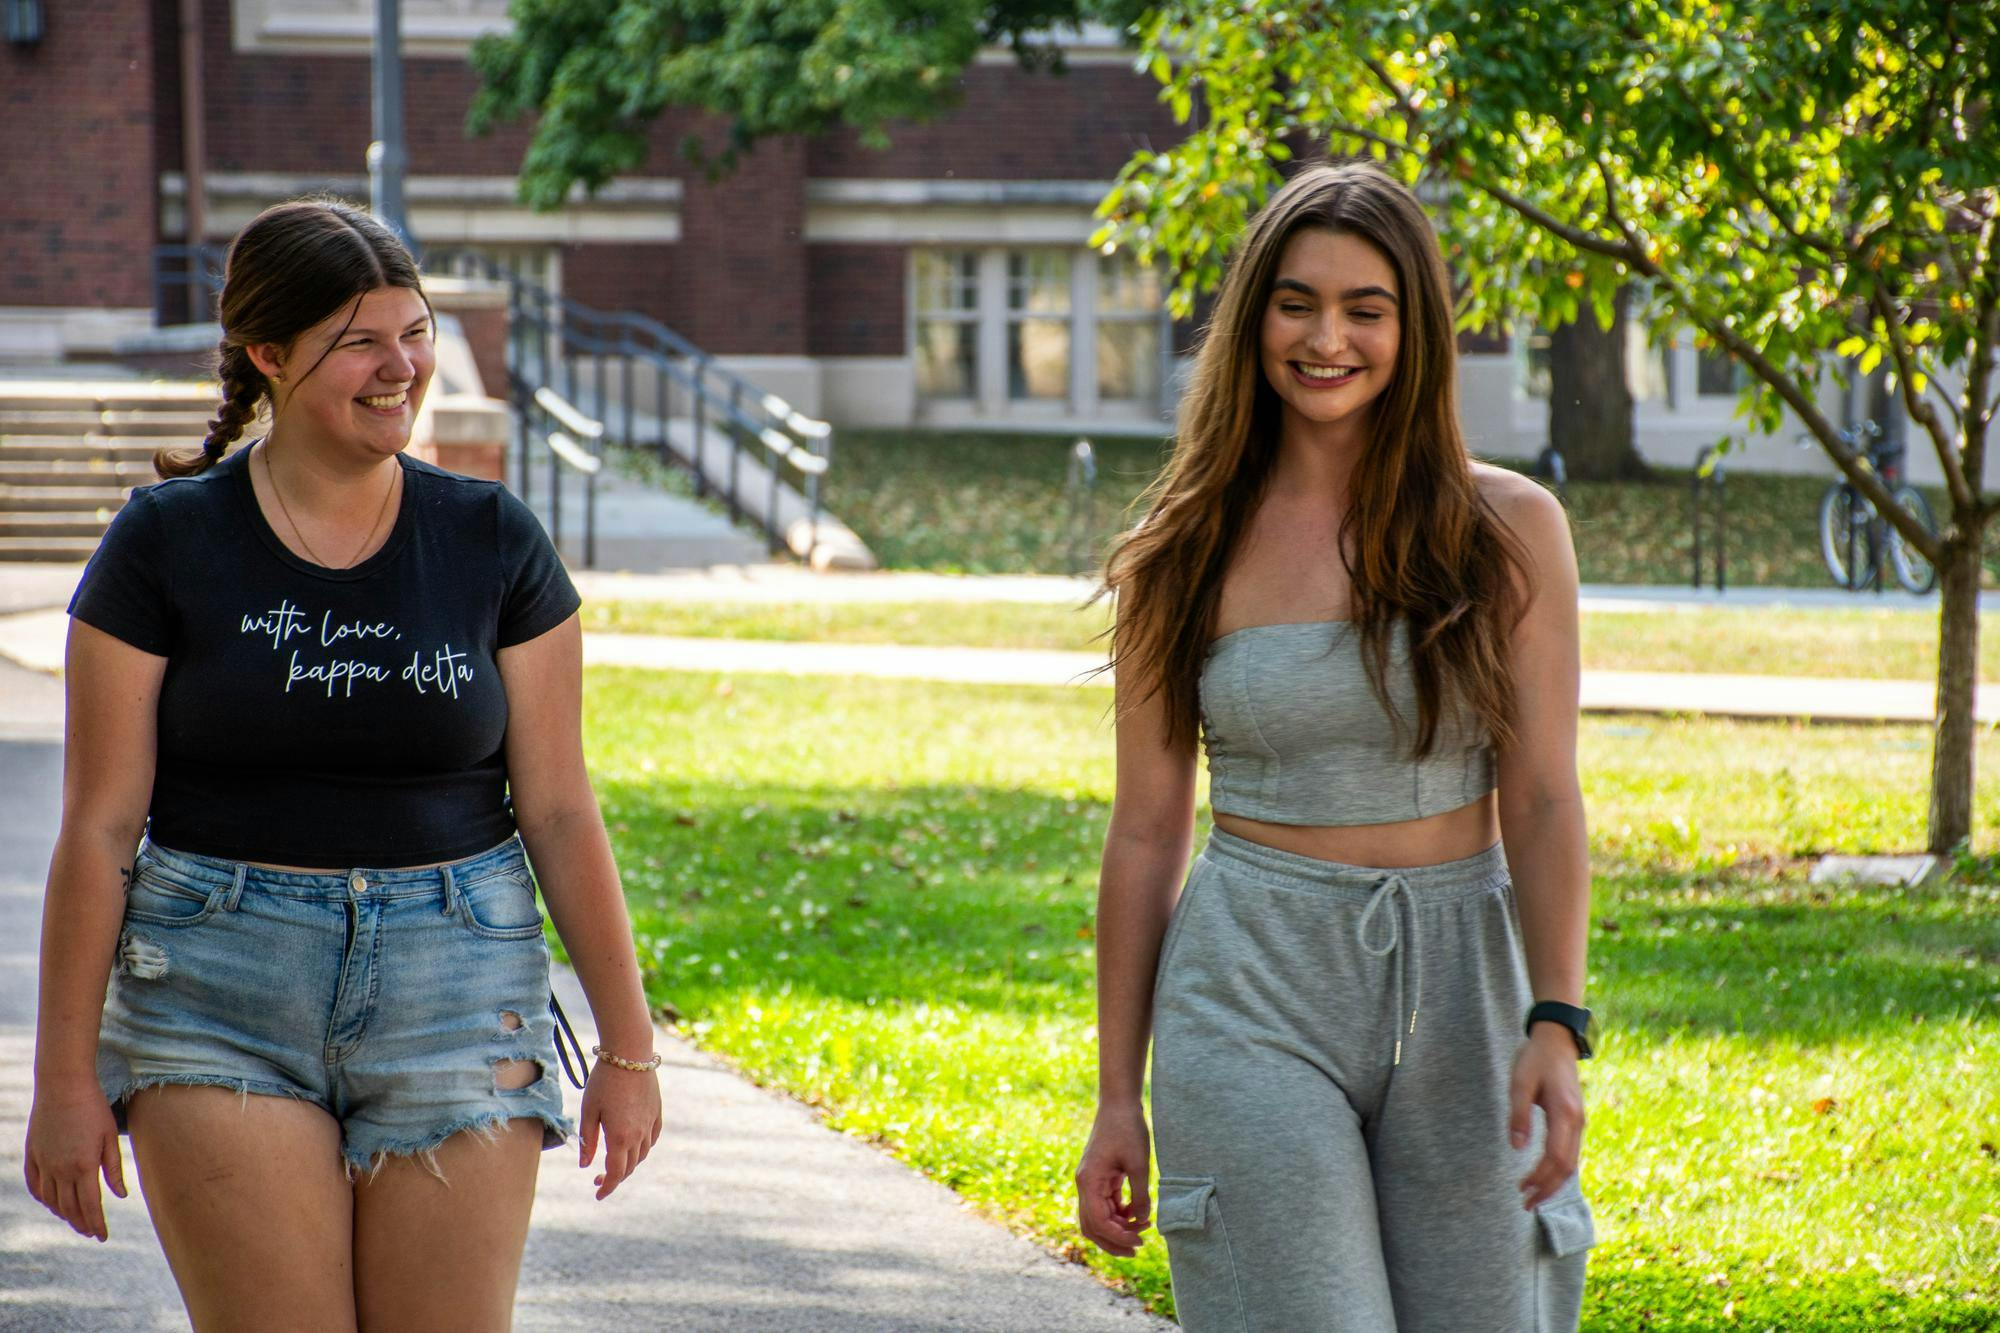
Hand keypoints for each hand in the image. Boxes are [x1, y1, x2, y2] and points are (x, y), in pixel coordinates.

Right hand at [25, 1080, 127, 1241]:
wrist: (63, 1086)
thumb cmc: (93, 1108)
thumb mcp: (109, 1137)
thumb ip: (113, 1169)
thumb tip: (120, 1196)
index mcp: (83, 1166)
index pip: (90, 1206)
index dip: (96, 1224)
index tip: (102, 1236)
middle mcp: (60, 1169)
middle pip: (69, 1208)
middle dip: (81, 1223)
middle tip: (91, 1232)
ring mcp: (44, 1163)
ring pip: (51, 1200)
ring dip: (63, 1214)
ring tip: (75, 1220)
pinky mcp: (32, 1155)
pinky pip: (35, 1186)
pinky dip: (44, 1199)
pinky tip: (52, 1203)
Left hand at [577, 1059, 662, 1200]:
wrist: (630, 1054)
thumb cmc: (604, 1081)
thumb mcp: (589, 1110)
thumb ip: (588, 1140)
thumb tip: (585, 1165)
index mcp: (620, 1138)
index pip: (615, 1174)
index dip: (606, 1188)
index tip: (597, 1195)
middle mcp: (638, 1135)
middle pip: (629, 1167)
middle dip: (614, 1178)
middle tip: (598, 1179)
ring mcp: (650, 1123)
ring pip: (642, 1154)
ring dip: (629, 1164)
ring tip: (614, 1162)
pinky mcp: (657, 1112)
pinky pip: (653, 1138)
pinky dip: (644, 1148)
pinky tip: (636, 1146)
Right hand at [1075, 1101, 1151, 1255]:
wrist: (1119, 1104)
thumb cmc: (1127, 1130)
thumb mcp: (1139, 1164)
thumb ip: (1140, 1196)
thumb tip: (1142, 1220)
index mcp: (1089, 1182)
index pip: (1098, 1222)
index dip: (1118, 1237)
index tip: (1140, 1241)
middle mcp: (1085, 1185)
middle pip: (1092, 1226)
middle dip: (1113, 1241)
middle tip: (1137, 1248)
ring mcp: (1091, 1182)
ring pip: (1098, 1218)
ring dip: (1117, 1229)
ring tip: (1142, 1230)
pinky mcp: (1099, 1178)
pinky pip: (1105, 1205)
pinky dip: (1119, 1215)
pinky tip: (1138, 1215)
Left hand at [1510, 1023, 1585, 1210]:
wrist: (1557, 1040)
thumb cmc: (1535, 1058)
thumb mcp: (1520, 1082)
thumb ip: (1518, 1114)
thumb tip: (1517, 1147)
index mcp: (1565, 1114)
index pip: (1555, 1158)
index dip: (1540, 1179)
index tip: (1522, 1190)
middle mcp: (1577, 1122)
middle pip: (1566, 1167)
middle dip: (1547, 1189)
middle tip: (1526, 1204)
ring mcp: (1579, 1122)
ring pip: (1571, 1163)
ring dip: (1553, 1182)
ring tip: (1533, 1196)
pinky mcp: (1575, 1120)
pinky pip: (1570, 1153)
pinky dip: (1558, 1170)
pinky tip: (1544, 1176)